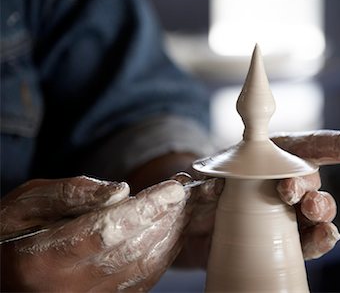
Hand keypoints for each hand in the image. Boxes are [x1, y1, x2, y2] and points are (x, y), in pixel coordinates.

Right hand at [0, 176, 191, 290]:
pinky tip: (173, 231)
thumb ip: (72, 194)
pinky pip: (142, 280)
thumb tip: (120, 191)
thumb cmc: (11, 231)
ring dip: (170, 235)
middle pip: (131, 250)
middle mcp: (67, 287)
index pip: (106, 231)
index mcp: (41, 259)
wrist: (5, 272)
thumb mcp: (28, 202)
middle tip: (188, 194)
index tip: (174, 190)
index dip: (145, 210)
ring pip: (142, 267)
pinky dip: (163, 254)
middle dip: (166, 218)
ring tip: (185, 208)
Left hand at [174, 130, 339, 265]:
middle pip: (311, 179)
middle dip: (308, 185)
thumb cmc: (204, 196)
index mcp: (270, 157)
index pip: (310, 146)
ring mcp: (288, 211)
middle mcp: (285, 181)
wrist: (198, 229)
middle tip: (290, 191)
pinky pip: (310, 240)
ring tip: (311, 212)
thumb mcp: (200, 182)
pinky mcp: (286, 239)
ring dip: (320, 210)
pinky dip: (320, 239)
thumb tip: (213, 186)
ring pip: (317, 209)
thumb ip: (205, 180)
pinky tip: (325, 236)